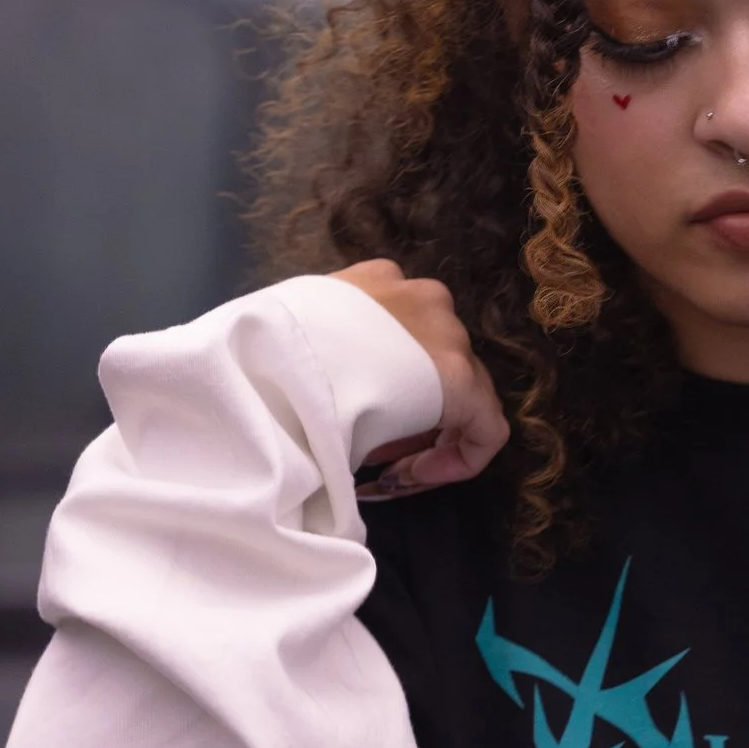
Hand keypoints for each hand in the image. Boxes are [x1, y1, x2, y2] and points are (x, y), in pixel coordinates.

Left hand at [331, 263, 509, 493]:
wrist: (259, 355)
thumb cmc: (321, 417)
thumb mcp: (366, 454)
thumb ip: (397, 456)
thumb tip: (384, 455)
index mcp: (455, 377)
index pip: (489, 429)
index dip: (457, 464)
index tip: (407, 476)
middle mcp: (447, 327)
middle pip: (457, 383)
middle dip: (426, 422)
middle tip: (377, 448)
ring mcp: (413, 290)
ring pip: (429, 339)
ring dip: (409, 373)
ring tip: (359, 397)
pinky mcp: (375, 271)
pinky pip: (396, 307)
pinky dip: (383, 335)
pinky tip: (345, 352)